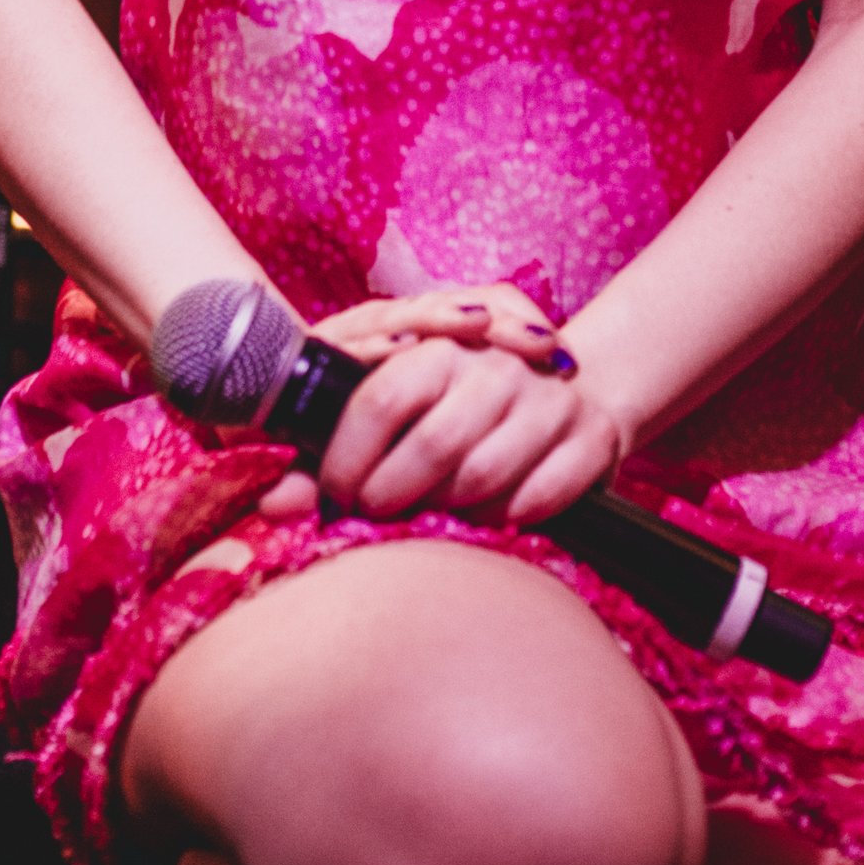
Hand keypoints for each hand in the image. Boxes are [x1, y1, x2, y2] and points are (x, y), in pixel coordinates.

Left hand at [248, 289, 627, 532]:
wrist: (581, 385)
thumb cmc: (469, 402)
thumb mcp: (402, 404)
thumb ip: (336, 450)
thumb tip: (272, 504)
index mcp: (442, 344)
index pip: (380, 399)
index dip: (347, 459)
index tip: (334, 496)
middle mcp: (497, 366)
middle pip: (431, 446)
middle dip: (392, 495)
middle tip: (375, 516)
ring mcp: (548, 401)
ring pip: (482, 480)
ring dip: (450, 512)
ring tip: (436, 511)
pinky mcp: (591, 439)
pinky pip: (538, 499)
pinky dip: (508, 519)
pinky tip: (494, 514)